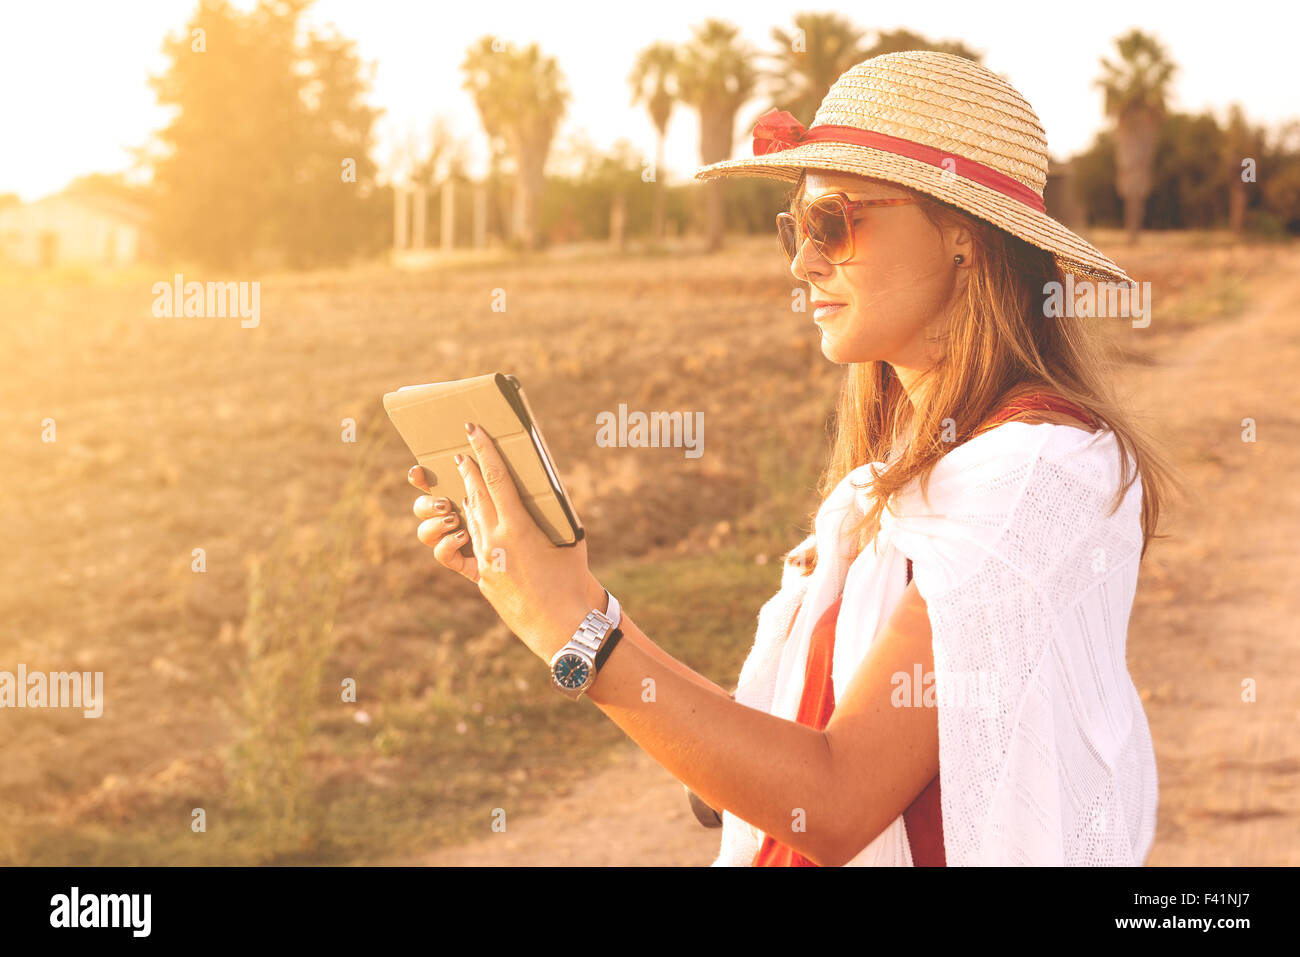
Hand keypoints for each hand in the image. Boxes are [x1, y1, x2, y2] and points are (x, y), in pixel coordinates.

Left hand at [410, 422, 604, 662]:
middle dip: (468, 472)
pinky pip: (469, 550)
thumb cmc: (572, 579)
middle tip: (460, 454)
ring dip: (467, 499)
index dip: (483, 451)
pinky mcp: (482, 579)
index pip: (495, 478)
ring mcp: (485, 561)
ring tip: (465, 485)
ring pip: (471, 521)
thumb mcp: (568, 538)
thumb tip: (543, 491)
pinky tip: (468, 525)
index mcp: (518, 528)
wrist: (563, 625)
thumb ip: (551, 514)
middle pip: (475, 496)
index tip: (473, 431)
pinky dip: (470, 533)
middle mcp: (495, 542)